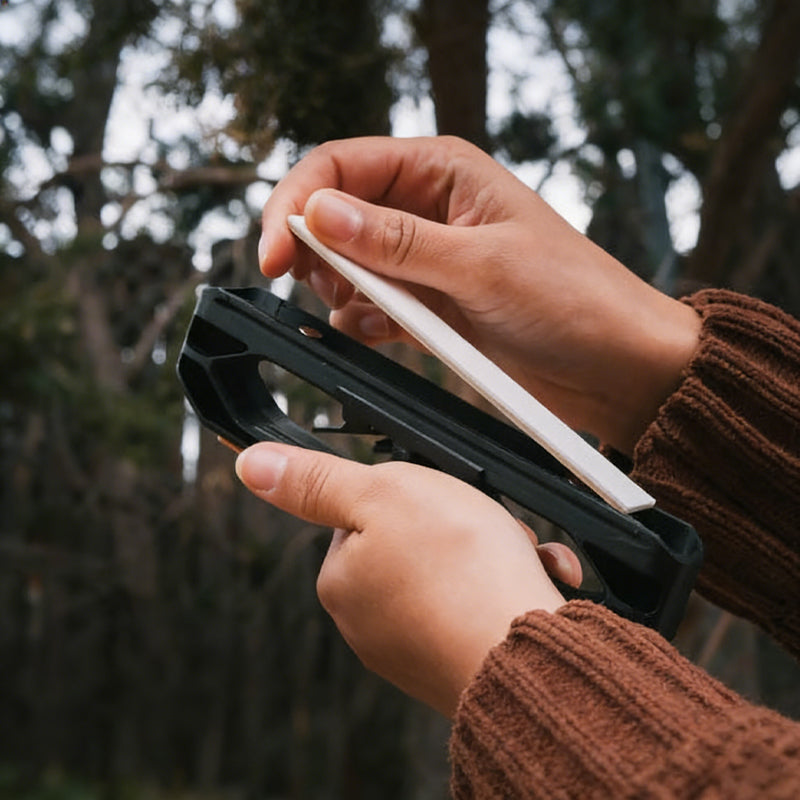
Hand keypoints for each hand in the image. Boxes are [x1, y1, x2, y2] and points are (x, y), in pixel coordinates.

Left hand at [235, 442, 575, 716]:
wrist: (526, 655)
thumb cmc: (461, 571)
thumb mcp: (383, 495)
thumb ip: (315, 479)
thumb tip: (251, 464)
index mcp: (344, 580)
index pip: (364, 514)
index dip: (409, 496)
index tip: (438, 500)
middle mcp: (371, 623)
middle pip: (415, 543)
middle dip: (459, 527)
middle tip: (485, 528)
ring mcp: (417, 650)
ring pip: (456, 575)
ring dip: (492, 556)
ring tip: (515, 559)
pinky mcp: (460, 664)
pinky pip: (483, 609)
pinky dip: (508, 589)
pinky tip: (530, 584)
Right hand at [259, 136, 699, 453]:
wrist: (616, 367)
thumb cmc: (573, 300)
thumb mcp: (481, 266)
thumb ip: (396, 242)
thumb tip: (318, 213)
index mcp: (443, 171)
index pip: (340, 167)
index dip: (294, 206)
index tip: (271, 257)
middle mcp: (427, 208)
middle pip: (333, 214)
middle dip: (312, 251)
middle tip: (311, 287)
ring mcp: (425, 260)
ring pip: (346, 264)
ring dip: (339, 290)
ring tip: (369, 312)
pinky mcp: (429, 306)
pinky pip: (369, 306)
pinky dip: (361, 321)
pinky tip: (379, 332)